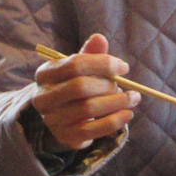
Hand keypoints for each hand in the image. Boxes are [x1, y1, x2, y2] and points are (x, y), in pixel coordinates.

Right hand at [30, 32, 139, 150]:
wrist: (61, 117)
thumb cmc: (74, 85)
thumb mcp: (79, 68)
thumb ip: (90, 54)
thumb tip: (100, 38)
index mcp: (45, 73)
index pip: (75, 64)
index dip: (103, 64)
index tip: (123, 68)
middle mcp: (43, 97)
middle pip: (80, 87)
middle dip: (109, 86)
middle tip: (127, 88)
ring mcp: (52, 119)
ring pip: (88, 109)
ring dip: (116, 103)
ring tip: (132, 99)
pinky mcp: (65, 136)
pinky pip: (93, 130)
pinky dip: (114, 121)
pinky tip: (127, 115)